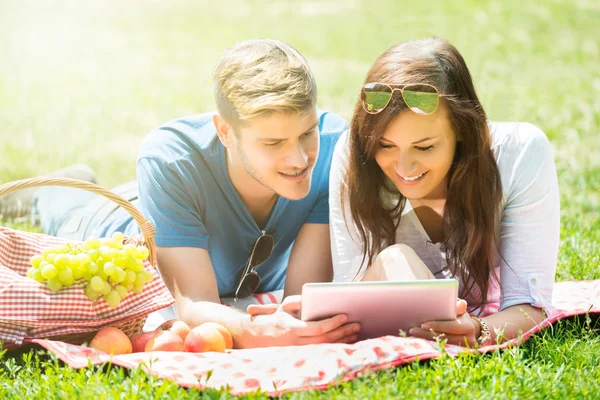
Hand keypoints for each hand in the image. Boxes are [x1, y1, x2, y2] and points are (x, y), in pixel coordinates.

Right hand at [236, 296, 359, 347]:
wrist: (254, 337)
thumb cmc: (270, 319)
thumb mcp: (282, 307)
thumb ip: (297, 302)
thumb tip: (312, 299)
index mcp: (292, 329)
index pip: (317, 328)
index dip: (332, 323)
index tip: (344, 316)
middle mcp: (295, 342)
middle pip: (324, 339)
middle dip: (342, 332)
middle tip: (357, 325)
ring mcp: (298, 350)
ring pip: (324, 347)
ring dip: (341, 340)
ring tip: (355, 333)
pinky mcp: (300, 353)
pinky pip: (321, 350)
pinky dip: (334, 345)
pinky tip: (345, 340)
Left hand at [408, 299, 480, 346]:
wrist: (469, 330)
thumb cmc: (459, 315)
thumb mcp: (459, 309)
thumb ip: (457, 307)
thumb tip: (461, 304)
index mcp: (468, 327)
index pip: (451, 326)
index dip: (437, 326)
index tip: (422, 325)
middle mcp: (469, 340)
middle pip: (444, 338)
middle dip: (426, 334)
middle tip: (412, 330)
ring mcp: (464, 350)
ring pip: (441, 345)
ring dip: (425, 340)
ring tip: (412, 335)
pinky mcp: (457, 355)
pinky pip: (440, 350)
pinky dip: (428, 345)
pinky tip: (418, 341)